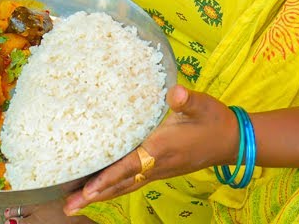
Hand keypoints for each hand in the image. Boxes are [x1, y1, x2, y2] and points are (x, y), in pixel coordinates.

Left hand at [63, 85, 236, 213]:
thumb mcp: (202, 105)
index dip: (109, 177)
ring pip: (123, 187)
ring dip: (99, 196)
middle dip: (93, 195)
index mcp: (162, 148)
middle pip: (120, 184)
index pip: (131, 165)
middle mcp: (157, 165)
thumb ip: (187, 99)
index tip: (88, 189)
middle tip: (67, 206)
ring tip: (72, 205)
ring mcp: (158, 171)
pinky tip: (97, 190)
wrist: (231, 141)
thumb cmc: (214, 120)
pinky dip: (111, 188)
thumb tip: (176, 92)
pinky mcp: (159, 171)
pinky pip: (131, 183)